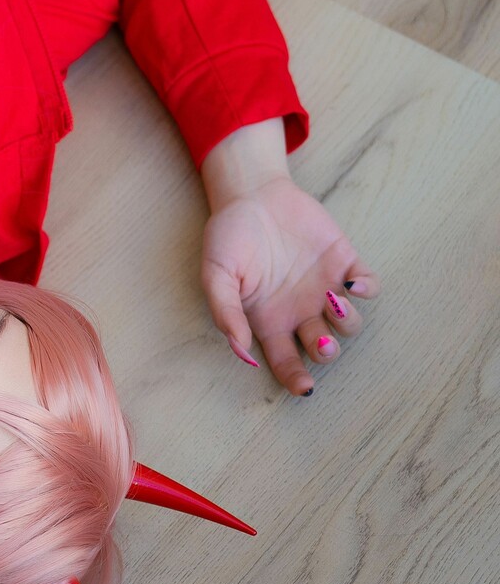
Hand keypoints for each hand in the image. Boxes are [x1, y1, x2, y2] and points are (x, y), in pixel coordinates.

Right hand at [201, 171, 379, 397]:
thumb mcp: (215, 276)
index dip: (296, 379)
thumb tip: (242, 353)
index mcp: (268, 320)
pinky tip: (353, 285)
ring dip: (346, 322)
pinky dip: (367, 290)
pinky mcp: (344, 262)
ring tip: (332, 303)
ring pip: (349, 323)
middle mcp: (299, 311)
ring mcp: (323, 288)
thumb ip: (226, 313)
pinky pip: (368, 286)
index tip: (305, 389)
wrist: (251, 194)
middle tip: (319, 340)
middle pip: (322, 348)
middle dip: (326, 352)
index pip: (286, 361)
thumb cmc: (228, 237)